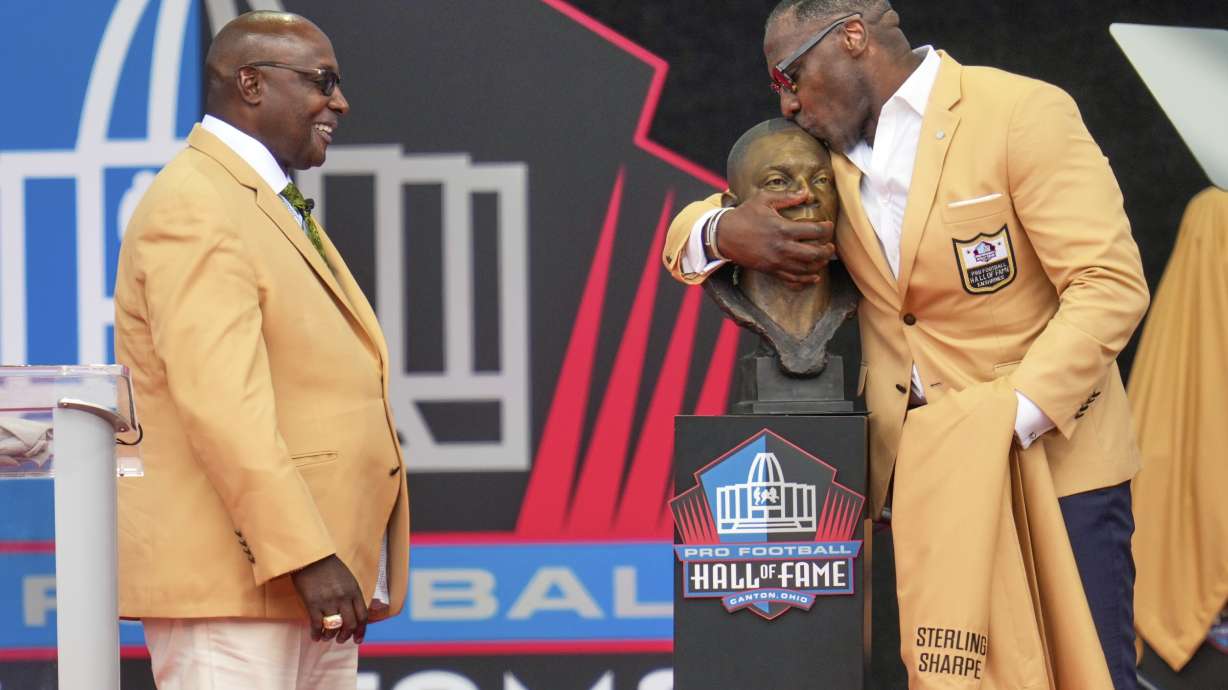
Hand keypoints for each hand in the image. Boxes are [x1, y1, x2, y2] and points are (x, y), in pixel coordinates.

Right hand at [291, 554, 367, 643]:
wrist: (311, 556)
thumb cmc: (328, 566)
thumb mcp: (347, 578)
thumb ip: (352, 594)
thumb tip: (353, 612)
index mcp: (354, 591)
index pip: (362, 615)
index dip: (361, 630)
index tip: (357, 639)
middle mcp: (344, 597)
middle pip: (350, 624)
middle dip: (346, 635)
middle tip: (341, 640)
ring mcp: (329, 601)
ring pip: (334, 627)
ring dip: (330, 636)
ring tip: (326, 637)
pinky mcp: (313, 603)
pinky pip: (317, 625)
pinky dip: (316, 633)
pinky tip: (315, 636)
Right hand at [716, 191, 835, 286]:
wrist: (723, 235)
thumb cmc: (744, 215)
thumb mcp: (763, 199)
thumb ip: (787, 196)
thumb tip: (806, 193)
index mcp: (782, 228)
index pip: (814, 232)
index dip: (826, 229)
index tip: (828, 226)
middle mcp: (782, 248)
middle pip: (814, 254)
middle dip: (827, 251)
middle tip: (831, 246)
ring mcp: (776, 261)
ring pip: (806, 269)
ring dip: (819, 265)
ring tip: (824, 259)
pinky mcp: (770, 270)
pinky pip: (792, 280)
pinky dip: (805, 280)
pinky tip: (813, 277)